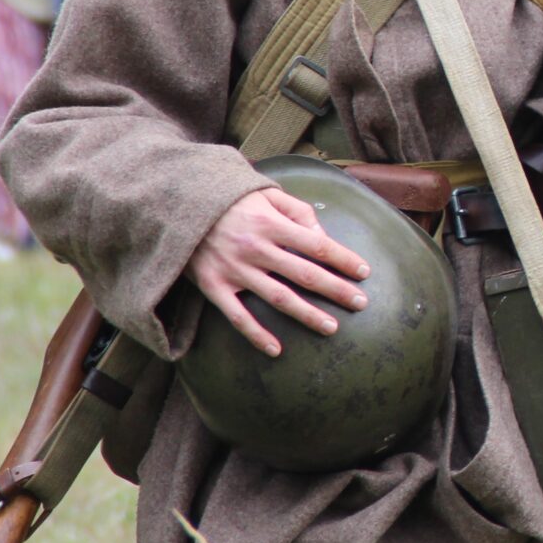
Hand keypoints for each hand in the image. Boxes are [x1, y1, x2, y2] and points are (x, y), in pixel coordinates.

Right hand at [185, 186, 372, 355]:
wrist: (177, 204)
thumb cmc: (230, 199)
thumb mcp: (266, 192)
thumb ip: (298, 211)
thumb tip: (323, 237)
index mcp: (271, 223)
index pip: (317, 245)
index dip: (343, 259)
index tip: (364, 272)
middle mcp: (256, 248)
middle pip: (305, 274)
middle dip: (337, 290)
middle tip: (361, 303)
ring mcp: (234, 270)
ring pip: (279, 298)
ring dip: (308, 315)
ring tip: (332, 328)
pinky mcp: (213, 286)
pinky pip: (238, 316)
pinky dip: (256, 335)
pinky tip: (276, 350)